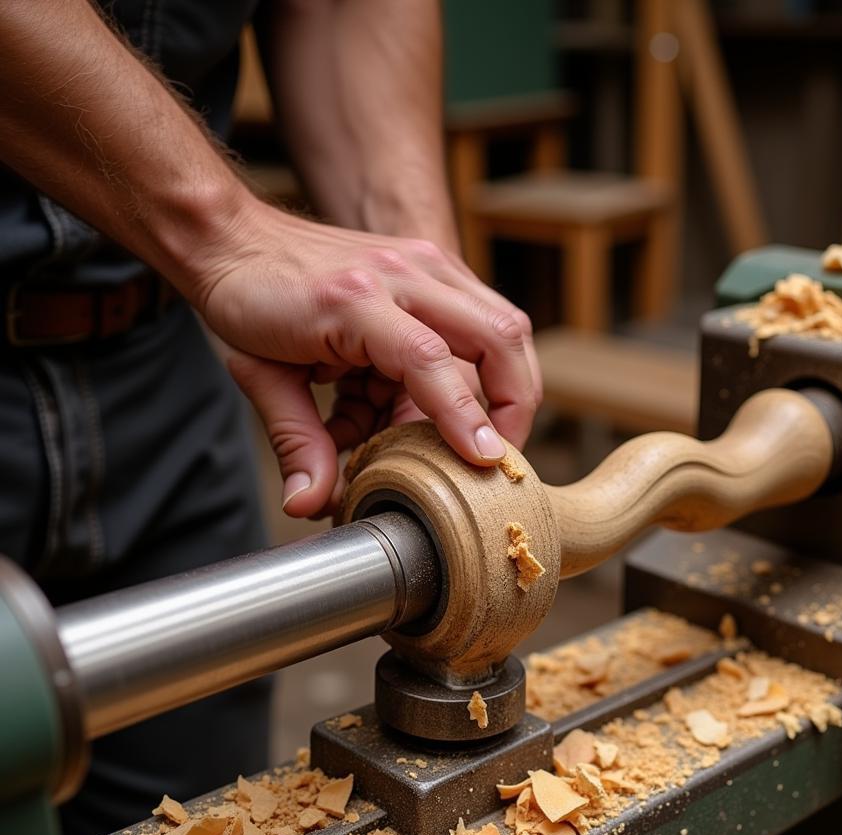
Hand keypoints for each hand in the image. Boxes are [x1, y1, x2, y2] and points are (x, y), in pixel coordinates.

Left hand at [192, 200, 540, 517]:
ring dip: (504, 384)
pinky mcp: (430, 267)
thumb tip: (311, 504)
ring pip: (503, 323)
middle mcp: (400, 274)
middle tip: (501, 453)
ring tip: (468, 430)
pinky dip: (466, 368)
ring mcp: (422, 264)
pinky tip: (414, 397)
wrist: (236, 235)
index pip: (430, 362)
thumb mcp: (261, 377)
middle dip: (515, 402)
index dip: (463, 416)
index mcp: (354, 300)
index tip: (487, 459)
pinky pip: (479, 318)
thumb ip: (297, 443)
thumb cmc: (249, 300)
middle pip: (499, 334)